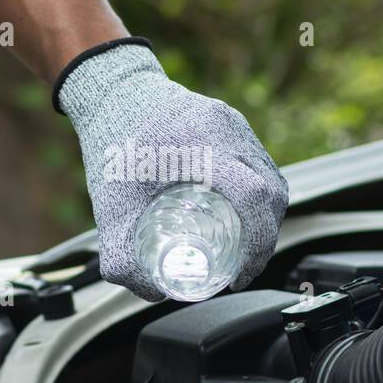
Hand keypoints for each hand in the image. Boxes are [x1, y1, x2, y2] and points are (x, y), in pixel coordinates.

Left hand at [54, 39, 288, 301]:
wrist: (112, 89)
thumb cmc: (112, 144)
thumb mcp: (110, 206)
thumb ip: (121, 256)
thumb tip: (152, 293)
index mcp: (202, 146)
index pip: (254, 196)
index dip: (257, 242)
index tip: (240, 273)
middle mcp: (227, 131)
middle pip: (271, 193)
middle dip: (264, 238)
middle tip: (243, 269)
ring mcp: (236, 124)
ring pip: (271, 179)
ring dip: (266, 218)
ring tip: (246, 248)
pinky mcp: (235, 123)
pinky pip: (260, 165)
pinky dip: (258, 196)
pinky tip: (242, 215)